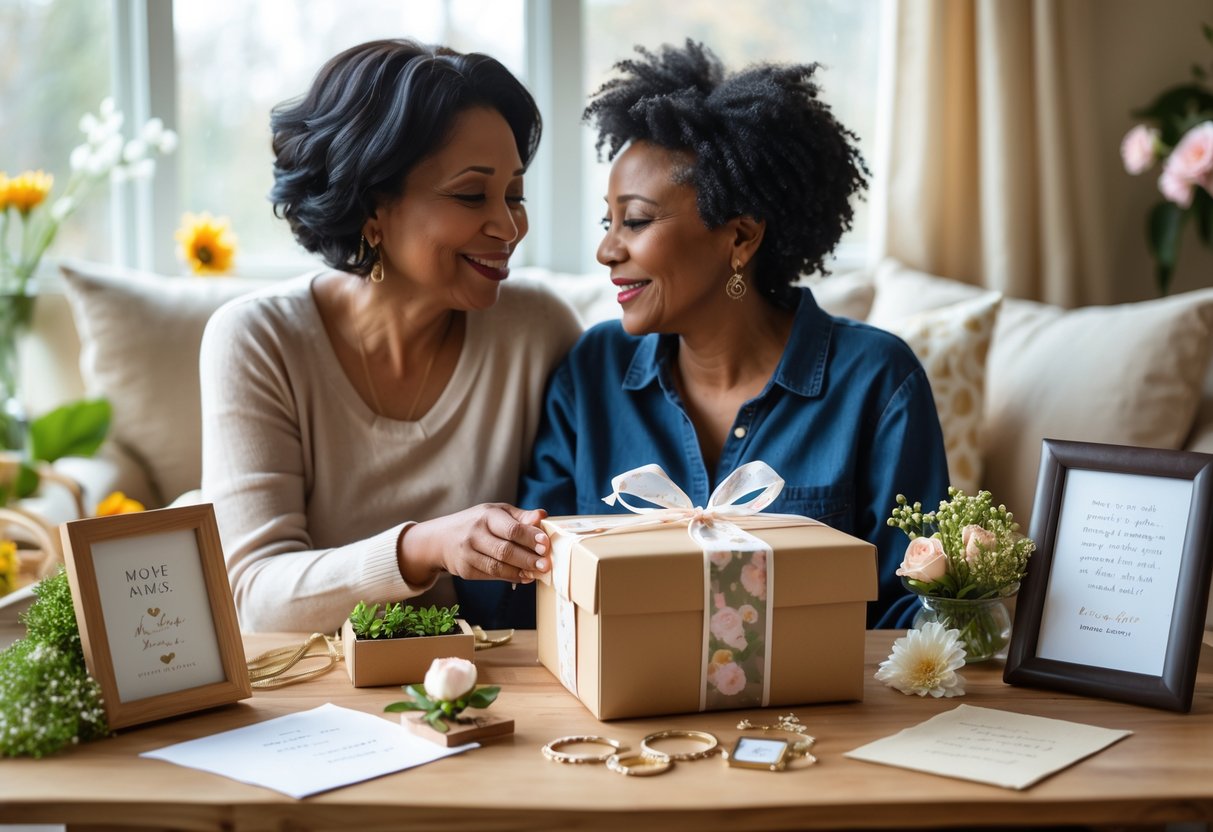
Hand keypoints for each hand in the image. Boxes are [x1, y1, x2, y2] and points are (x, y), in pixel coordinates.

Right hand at [399, 503, 549, 585]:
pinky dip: (510, 577)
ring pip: (498, 566)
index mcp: (486, 516)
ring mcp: (468, 553)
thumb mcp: (496, 512)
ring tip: (537, 573)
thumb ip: (520, 517)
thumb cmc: (476, 523)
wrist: (440, 539)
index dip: (530, 537)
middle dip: (528, 559)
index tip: (546, 544)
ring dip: (520, 571)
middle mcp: (475, 534)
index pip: (511, 529)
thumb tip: (542, 516)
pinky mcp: (465, 570)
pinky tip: (523, 577)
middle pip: (505, 550)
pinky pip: (491, 576)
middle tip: (546, 565)